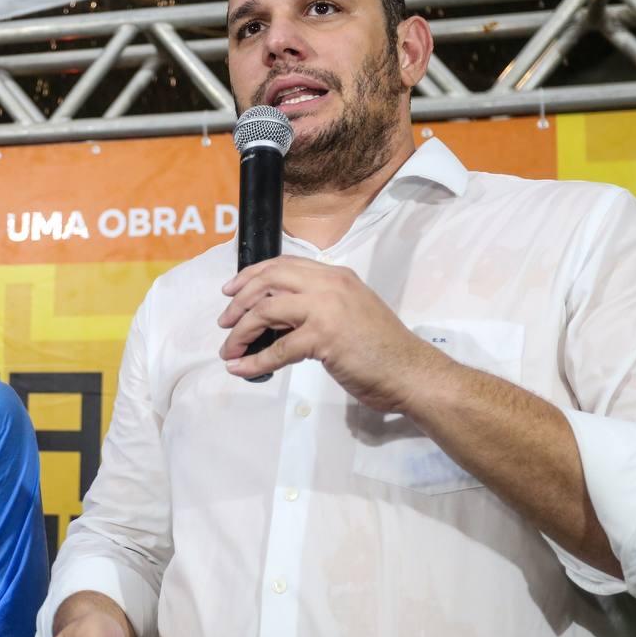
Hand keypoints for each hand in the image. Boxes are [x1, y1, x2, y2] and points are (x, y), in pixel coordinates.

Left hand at [218, 256, 446, 410]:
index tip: (230, 292)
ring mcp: (327, 309)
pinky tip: (241, 369)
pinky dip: (254, 360)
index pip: (282, 265)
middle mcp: (329, 284)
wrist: (411, 372)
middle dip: (238, 301)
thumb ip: (317, 305)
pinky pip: (277, 348)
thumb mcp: (349, 311)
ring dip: (240, 331)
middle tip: (224, 321)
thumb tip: (273, 317)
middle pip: (268, 280)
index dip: (250, 276)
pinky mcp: (324, 337)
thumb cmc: (381, 348)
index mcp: (335, 275)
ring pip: (265, 311)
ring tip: (229, 349)